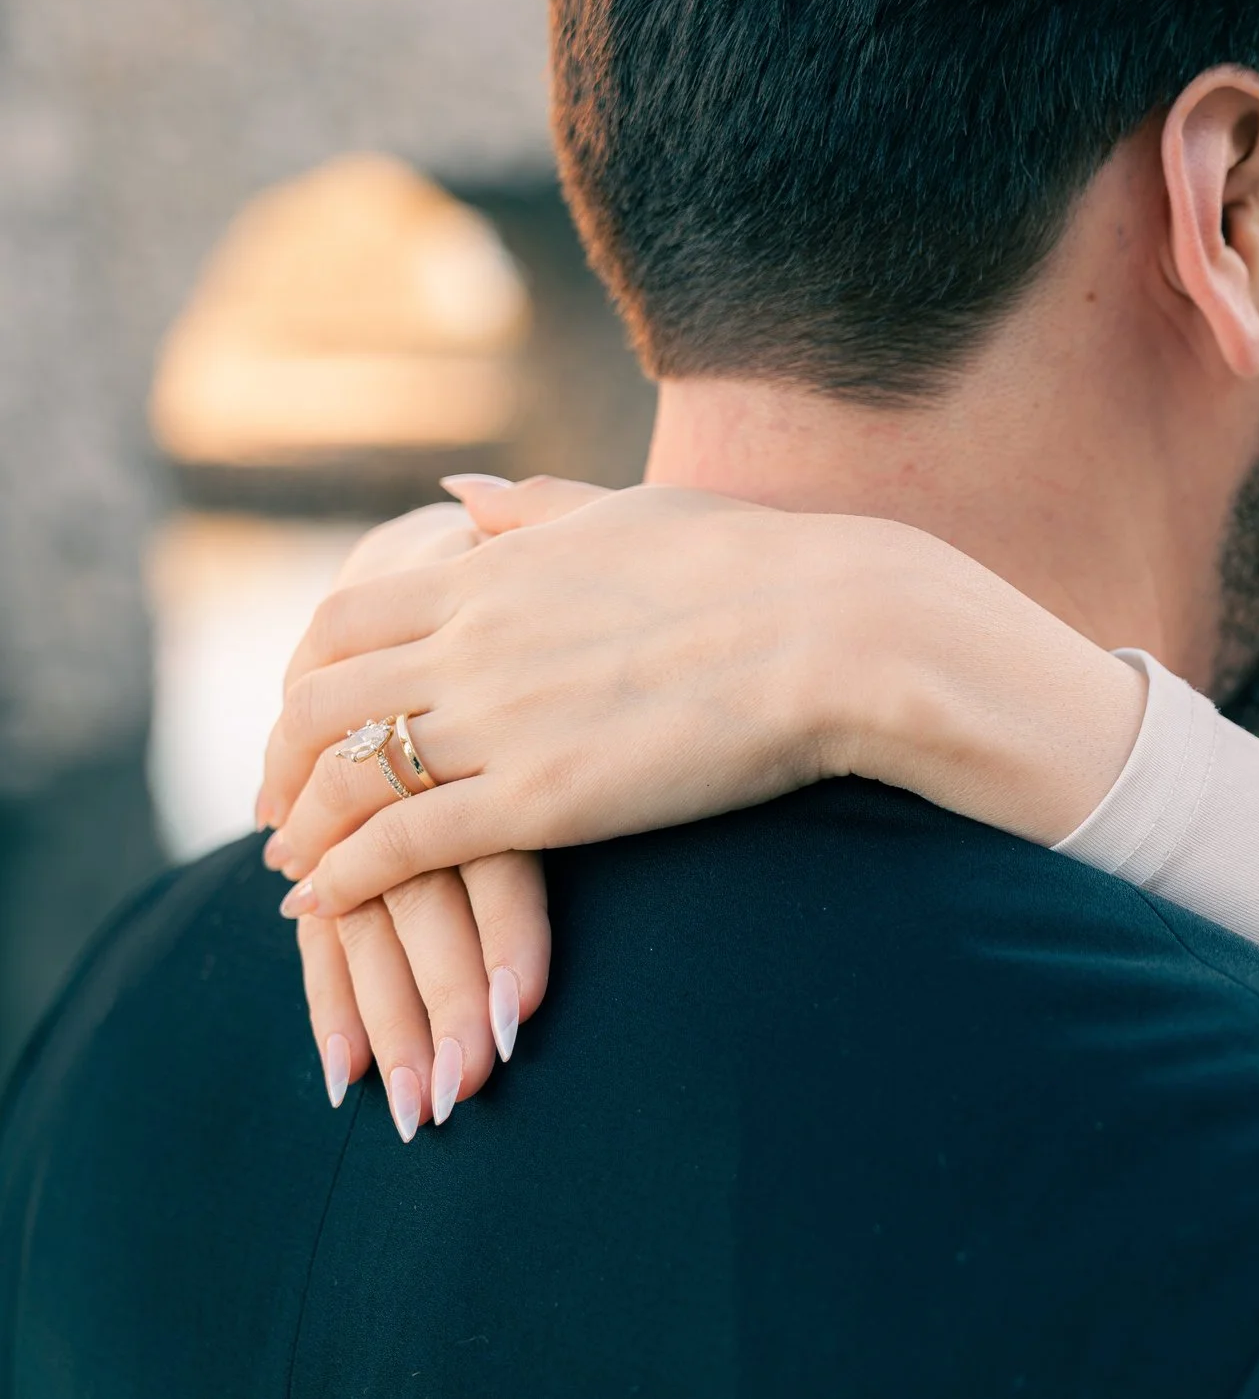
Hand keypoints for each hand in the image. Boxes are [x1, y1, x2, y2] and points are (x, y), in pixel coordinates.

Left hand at [261, 476, 1148, 1131]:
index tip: (301, 713)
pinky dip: (345, 877)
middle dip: (280, 759)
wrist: (839, 631)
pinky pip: (403, 845)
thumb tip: (461, 494)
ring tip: (293, 867)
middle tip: (278, 802)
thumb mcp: (634, 512)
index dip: (303, 674)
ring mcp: (502, 722)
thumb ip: (538, 510)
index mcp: (497, 570)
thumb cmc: (764, 566)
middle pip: (319, 702)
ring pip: (344, 777)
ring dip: (301, 827)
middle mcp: (475, 640)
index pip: (344, 620)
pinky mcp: (543, 802)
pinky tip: (325, 904)